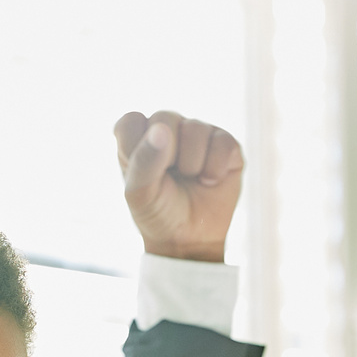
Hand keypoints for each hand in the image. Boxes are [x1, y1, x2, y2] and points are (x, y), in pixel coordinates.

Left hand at [113, 110, 244, 262]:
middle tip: (170, 179)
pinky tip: (210, 180)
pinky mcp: (225, 143)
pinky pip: (224, 142)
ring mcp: (197, 133)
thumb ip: (144, 161)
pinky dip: (215, 169)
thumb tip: (161, 129)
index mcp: (137, 136)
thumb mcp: (140, 194)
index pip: (131, 121)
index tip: (145, 176)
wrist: (190, 239)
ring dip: (193, 165)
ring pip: (196, 128)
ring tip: (191, 180)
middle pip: (165, 117)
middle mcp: (166, 127)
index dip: (137, 149)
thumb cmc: (158, 213)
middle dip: (168, 156)